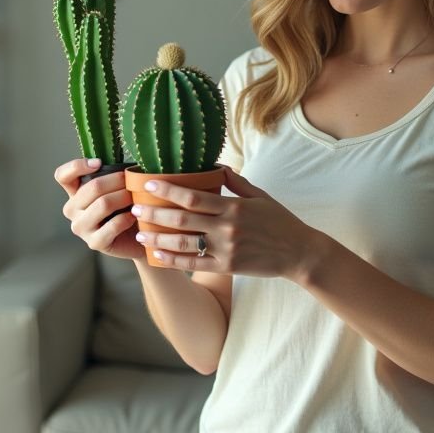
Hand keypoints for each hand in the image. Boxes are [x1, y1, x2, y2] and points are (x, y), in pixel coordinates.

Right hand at [55, 158, 143, 260]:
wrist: (137, 237)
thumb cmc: (127, 208)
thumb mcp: (117, 188)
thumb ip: (113, 174)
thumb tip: (126, 162)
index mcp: (74, 193)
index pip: (62, 176)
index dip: (77, 166)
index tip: (99, 163)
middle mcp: (72, 210)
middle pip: (92, 187)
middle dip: (118, 180)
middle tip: (135, 180)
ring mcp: (81, 228)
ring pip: (103, 204)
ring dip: (124, 197)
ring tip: (137, 196)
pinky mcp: (94, 243)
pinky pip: (112, 226)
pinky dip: (127, 218)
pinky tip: (135, 215)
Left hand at [132, 166, 325, 278]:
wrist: (299, 252)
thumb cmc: (280, 221)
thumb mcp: (260, 196)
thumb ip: (236, 182)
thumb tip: (216, 165)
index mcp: (234, 206)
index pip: (193, 196)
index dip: (168, 190)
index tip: (149, 184)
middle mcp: (227, 228)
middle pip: (182, 219)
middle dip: (154, 213)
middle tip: (134, 208)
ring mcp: (226, 249)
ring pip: (183, 243)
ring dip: (158, 238)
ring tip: (140, 233)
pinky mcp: (227, 267)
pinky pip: (194, 264)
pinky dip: (173, 260)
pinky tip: (158, 256)